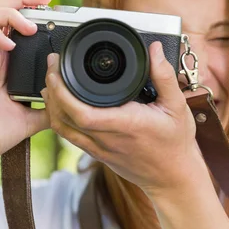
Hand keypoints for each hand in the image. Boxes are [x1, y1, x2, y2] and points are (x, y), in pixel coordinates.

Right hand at [0, 0, 51, 169]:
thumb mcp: (32, 118)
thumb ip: (49, 107)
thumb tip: (70, 104)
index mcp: (7, 62)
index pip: (16, 25)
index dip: (31, 12)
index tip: (54, 11)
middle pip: (2, 9)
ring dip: (11, 12)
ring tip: (29, 26)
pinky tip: (10, 46)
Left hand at [40, 41, 204, 195]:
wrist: (172, 177)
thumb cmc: (175, 143)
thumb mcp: (177, 106)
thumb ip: (164, 76)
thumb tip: (154, 50)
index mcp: (126, 124)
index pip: (83, 112)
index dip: (63, 92)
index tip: (60, 69)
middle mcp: (108, 139)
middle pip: (64, 117)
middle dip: (52, 89)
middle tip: (53, 66)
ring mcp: (100, 149)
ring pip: (62, 128)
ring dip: (51, 104)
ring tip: (51, 82)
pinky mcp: (97, 154)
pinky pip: (70, 136)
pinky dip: (59, 118)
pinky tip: (60, 104)